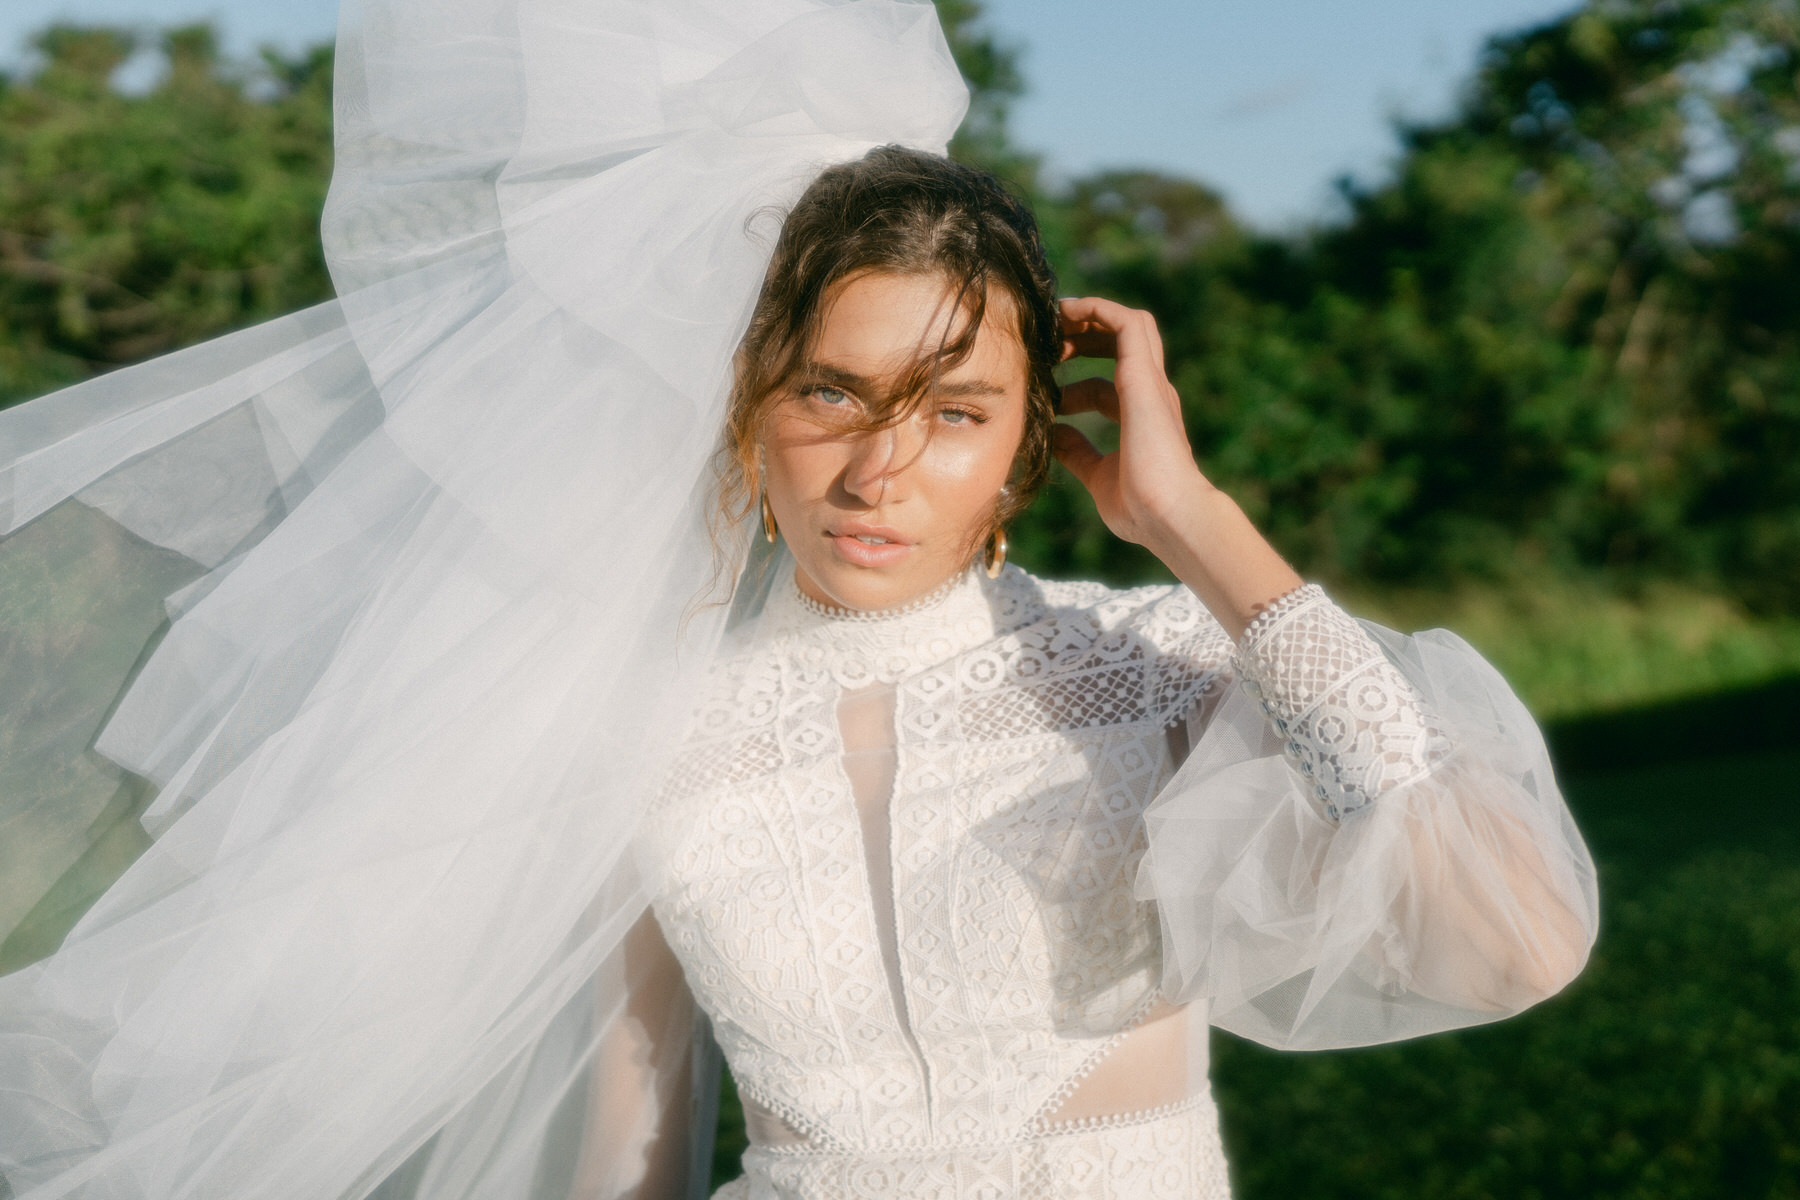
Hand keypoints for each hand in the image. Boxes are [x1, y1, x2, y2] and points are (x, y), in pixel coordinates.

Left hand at [1050, 296, 1302, 639]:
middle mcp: (1149, 394)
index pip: (1109, 386)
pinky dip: (1097, 309)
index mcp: (1140, 418)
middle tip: (1046, 345)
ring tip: (1055, 317)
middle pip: (1122, 345)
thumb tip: (1055, 435)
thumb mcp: (1098, 476)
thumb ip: (1078, 453)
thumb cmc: (1140, 508)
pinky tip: (1067, 309)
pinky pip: (1126, 323)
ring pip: (1129, 324)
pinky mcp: (1144, 375)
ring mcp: (1150, 382)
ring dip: (1091, 316)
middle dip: (1083, 338)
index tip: (1046, 390)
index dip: (1075, 386)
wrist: (1170, 515)